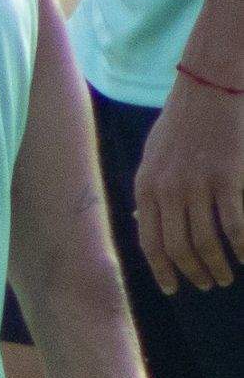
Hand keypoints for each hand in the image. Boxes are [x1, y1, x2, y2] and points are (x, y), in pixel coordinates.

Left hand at [134, 79, 243, 294]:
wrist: (209, 88)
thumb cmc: (182, 122)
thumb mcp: (152, 157)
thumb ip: (150, 192)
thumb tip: (144, 224)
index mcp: (145, 187)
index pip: (150, 242)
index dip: (161, 271)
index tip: (172, 289)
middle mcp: (168, 190)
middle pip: (179, 249)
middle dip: (193, 273)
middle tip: (206, 285)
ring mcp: (198, 185)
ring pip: (208, 243)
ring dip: (218, 266)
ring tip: (226, 277)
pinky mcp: (229, 178)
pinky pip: (236, 226)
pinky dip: (243, 247)